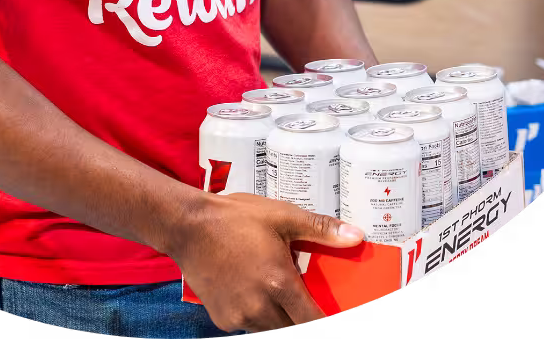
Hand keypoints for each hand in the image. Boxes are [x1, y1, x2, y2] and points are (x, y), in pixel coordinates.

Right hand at [167, 193, 363, 332]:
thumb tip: (356, 236)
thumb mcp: (281, 215)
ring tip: (270, 286)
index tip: (332, 317)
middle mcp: (260, 308)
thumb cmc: (234, 218)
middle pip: (293, 329)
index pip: (313, 322)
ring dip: (278, 316)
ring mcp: (239, 317)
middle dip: (300, 316)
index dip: (325, 322)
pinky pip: (248, 326)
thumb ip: (320, 229)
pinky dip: (254, 314)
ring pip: (271, 329)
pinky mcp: (222, 320)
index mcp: (279, 283)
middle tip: (297, 294)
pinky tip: (248, 288)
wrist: (187, 225)